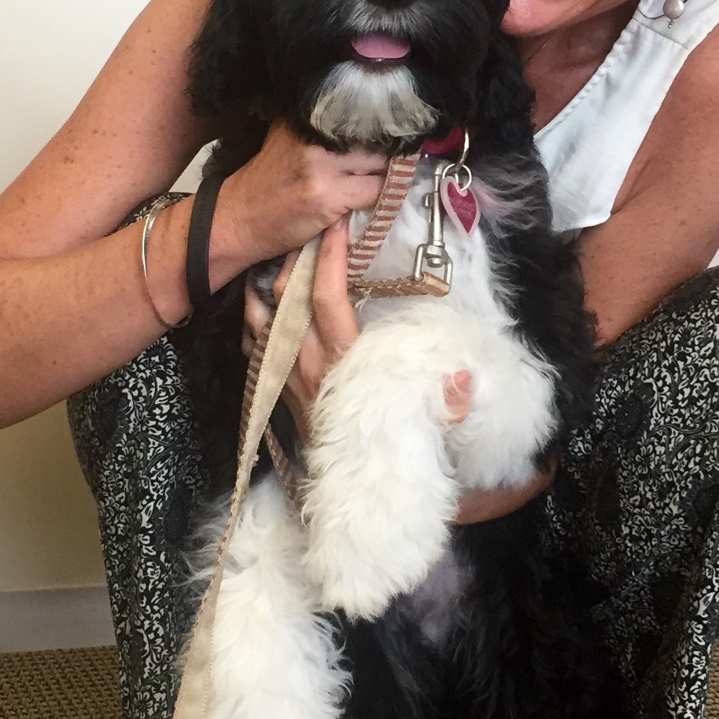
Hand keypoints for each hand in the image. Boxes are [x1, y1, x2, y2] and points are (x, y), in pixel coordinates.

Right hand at [217, 122, 388, 270]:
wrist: (236, 220)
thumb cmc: (266, 184)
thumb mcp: (287, 141)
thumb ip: (322, 132)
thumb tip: (369, 126)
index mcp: (305, 118)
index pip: (362, 114)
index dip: (382, 128)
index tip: (396, 136)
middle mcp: (313, 136)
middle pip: (377, 138)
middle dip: (390, 152)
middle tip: (397, 163)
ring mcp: (321, 166)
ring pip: (382, 164)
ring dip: (390, 175)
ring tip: (386, 181)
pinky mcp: (327, 197)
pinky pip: (375, 192)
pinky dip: (383, 196)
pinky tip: (375, 199)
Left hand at [243, 221, 472, 439]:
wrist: (349, 493)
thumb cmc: (387, 451)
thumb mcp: (427, 432)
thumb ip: (448, 406)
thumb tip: (463, 377)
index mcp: (341, 363)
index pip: (327, 297)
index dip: (330, 257)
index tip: (339, 226)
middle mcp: (305, 364)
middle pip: (289, 295)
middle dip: (300, 254)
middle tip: (314, 225)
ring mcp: (285, 374)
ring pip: (265, 312)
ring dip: (273, 278)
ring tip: (291, 250)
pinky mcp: (275, 385)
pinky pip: (254, 338)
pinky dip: (257, 310)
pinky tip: (267, 292)